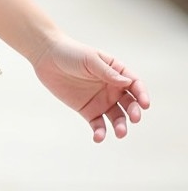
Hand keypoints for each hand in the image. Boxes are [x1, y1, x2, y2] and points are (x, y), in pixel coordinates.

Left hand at [31, 34, 149, 141]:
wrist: (47, 57)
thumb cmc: (71, 53)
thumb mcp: (90, 59)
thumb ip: (107, 72)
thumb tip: (126, 83)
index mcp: (116, 72)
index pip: (134, 84)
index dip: (142, 94)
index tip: (145, 104)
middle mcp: (112, 88)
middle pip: (129, 104)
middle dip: (135, 112)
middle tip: (135, 118)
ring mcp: (101, 101)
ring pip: (117, 117)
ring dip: (121, 126)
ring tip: (120, 132)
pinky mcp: (88, 111)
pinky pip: (98, 125)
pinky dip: (100, 132)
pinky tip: (98, 137)